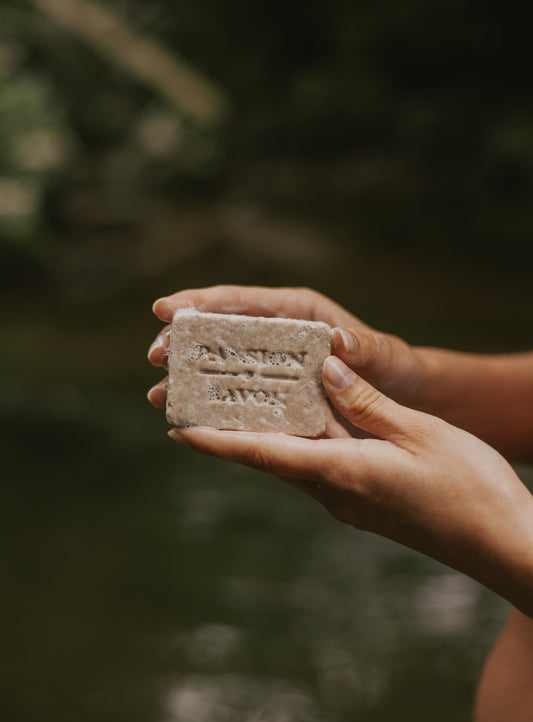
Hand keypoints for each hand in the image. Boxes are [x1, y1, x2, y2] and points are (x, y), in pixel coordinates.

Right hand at [147, 285, 426, 410]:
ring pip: (220, 363)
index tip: (165, 308)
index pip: (243, 300)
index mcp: (299, 312)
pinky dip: (211, 401)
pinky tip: (189, 415)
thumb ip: (365, 349)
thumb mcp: (383, 355)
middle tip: (156, 358)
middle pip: (220, 330)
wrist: (400, 395)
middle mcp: (279, 332)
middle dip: (183, 342)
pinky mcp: (274, 390)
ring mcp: (273, 363)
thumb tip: (338, 342)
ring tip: (159, 396)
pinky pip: (236, 392)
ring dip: (189, 377)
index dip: (201, 301)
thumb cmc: (392, 367)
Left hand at [167, 355, 532, 616]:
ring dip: (265, 435)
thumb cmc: (468, 489)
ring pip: (295, 461)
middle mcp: (334, 493)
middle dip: (231, 432)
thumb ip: (367, 404)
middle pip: (270, 457)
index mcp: (341, 474)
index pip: (262, 454)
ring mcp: (349, 501)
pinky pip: (322, 466)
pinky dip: (302, 441)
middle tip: (198, 403)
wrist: (502, 545)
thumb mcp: (420, 433)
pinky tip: (305, 418)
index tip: (175, 429)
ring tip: (242, 400)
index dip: (216, 442)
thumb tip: (325, 375)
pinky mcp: (365, 502)